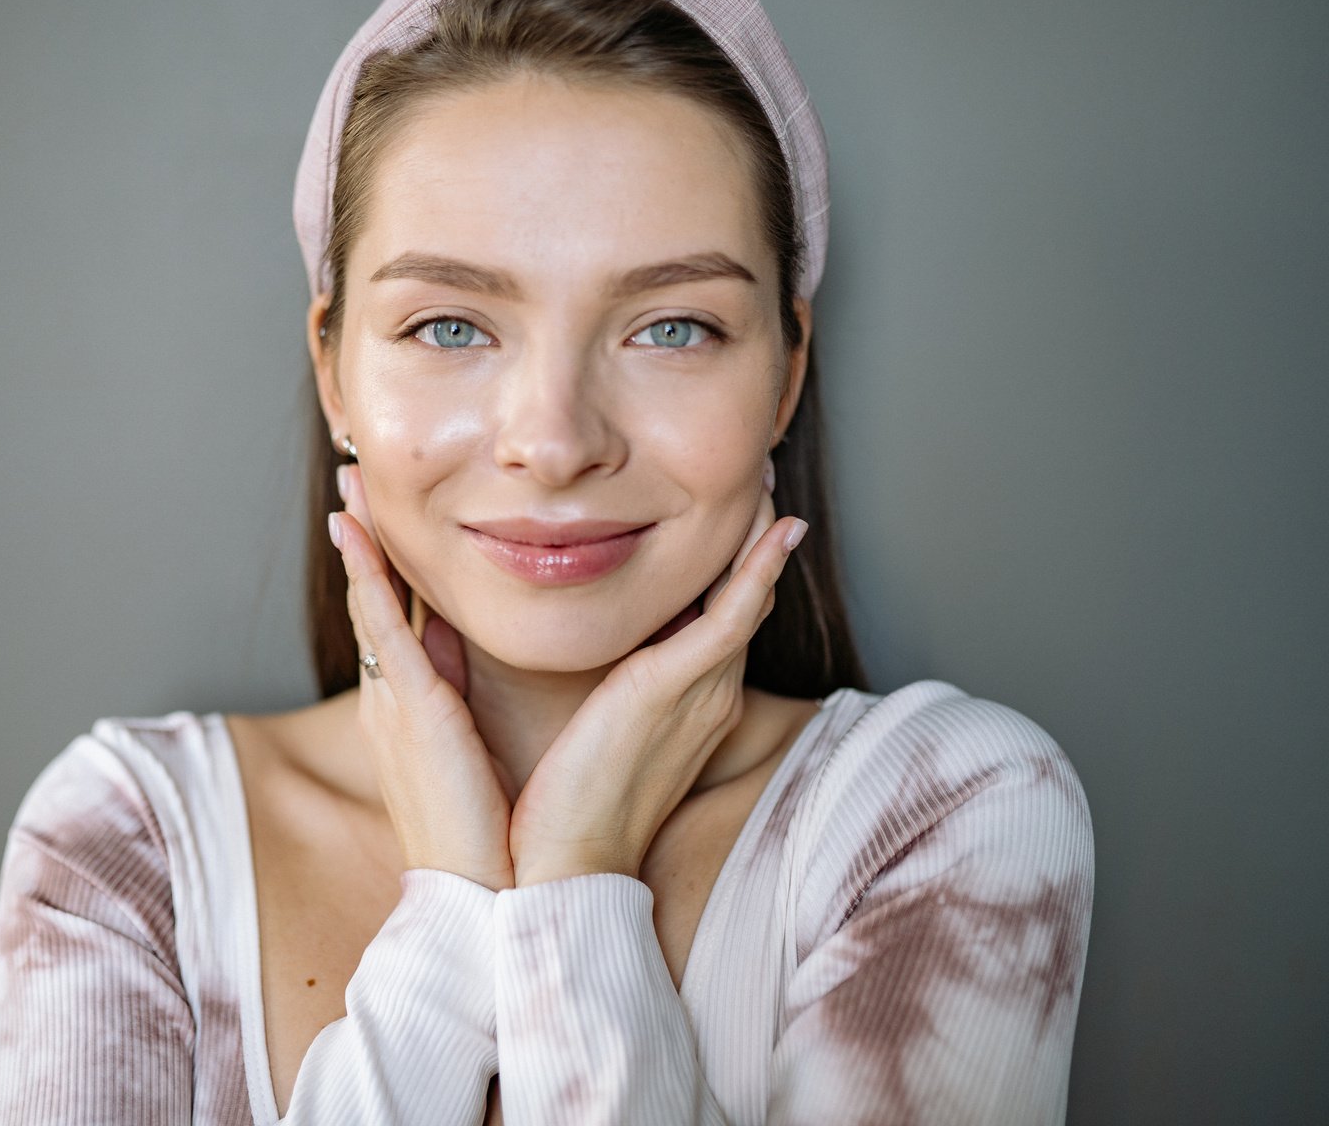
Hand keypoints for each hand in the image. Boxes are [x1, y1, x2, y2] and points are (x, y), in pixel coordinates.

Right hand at [329, 463, 513, 890]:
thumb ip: (463, 691)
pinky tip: (354, 531)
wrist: (483, 895)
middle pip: (376, 603)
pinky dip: (367, 575)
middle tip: (356, 483)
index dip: (389, 569)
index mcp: (412, 711)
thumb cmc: (489, 835)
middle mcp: (393, 700)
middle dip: (367, 543)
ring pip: (373, 603)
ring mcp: (394, 701)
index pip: (399, 623)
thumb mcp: (471, 747)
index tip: (383, 520)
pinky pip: (381, 625)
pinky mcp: (410, 707)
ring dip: (362, 542)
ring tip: (350, 486)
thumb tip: (464, 640)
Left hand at [508, 457, 804, 884]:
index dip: (727, 562)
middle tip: (755, 473)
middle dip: (751, 535)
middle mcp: (704, 691)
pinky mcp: (680, 689)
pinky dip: (758, 570)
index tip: (723, 510)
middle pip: (741, 596)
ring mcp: (700, 690)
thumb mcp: (589, 725)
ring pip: (745, 595)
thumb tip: (561, 635)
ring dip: (759, 534)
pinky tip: (778, 530)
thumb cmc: (564, 804)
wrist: (561, 866)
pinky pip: (733, 617)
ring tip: (764, 477)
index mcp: (682, 700)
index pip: (715, 616)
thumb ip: (595, 682)